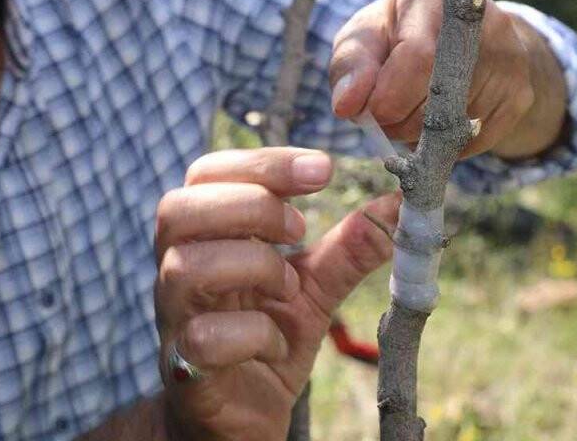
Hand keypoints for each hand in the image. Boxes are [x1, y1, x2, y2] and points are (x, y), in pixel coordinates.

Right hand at [155, 147, 399, 439]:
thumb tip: (401, 203)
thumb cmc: (266, 339)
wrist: (242, 418)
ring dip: (252, 265)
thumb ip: (350, 247)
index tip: (323, 169)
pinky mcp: (185, 368)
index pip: (207, 173)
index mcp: (203, 236)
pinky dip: (252, 332)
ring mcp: (175, 318)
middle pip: (179, 209)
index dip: (263, 162)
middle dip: (252, 206)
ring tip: (289, 286)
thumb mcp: (315, 287)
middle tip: (301, 229)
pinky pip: (203, 337)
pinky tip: (276, 341)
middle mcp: (177, 269)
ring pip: (186, 267)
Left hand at [330, 0, 566, 158]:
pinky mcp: (521, 93)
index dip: (389, 97)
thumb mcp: (364, 38)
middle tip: (387, 113)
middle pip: (437, 97)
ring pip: (454, 125)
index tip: (370, 113)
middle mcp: (484, 19)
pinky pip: (474, 141)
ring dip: (421, 135)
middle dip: (399, 120)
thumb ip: (350, 67)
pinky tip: (438, 120)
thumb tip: (347, 105)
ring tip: (413, 110)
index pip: (418, 56)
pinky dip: (446, 144)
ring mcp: (510, 57)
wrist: (458, 36)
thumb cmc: (395, 33)